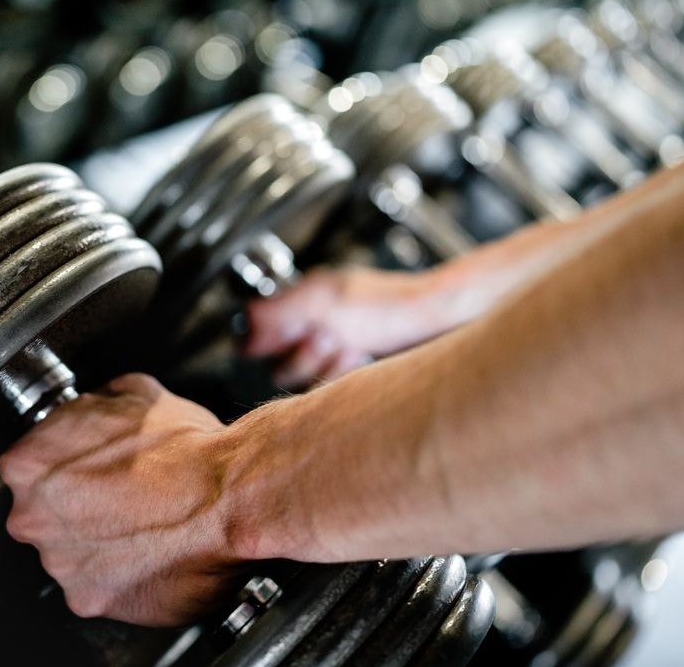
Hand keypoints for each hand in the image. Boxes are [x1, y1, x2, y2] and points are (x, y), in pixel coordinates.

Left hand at [0, 374, 246, 626]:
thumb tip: (92, 414)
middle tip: (119, 498)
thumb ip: (91, 409)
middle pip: (41, 514)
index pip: (27, 466)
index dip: (64, 465)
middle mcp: (32, 517)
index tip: (87, 469)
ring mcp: (59, 563)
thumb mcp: (129, 394)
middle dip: (76, 508)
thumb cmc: (184, 448)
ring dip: (97, 544)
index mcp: (28, 464)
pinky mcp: (90, 599)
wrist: (228, 496)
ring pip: (68, 553)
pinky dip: (120, 577)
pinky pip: (97, 588)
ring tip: (140, 526)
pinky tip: (147, 554)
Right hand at [243, 267, 442, 388]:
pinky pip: (328, 384)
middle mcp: (315, 321)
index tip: (285, 339)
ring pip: (304, 376)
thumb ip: (279, 310)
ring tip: (347, 345)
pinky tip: (359, 358)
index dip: (266, 341)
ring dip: (325, 363)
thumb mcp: (325, 302)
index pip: (257, 328)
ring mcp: (334, 343)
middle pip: (278, 361)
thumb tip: (245, 320)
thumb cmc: (390, 305)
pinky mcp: (351, 364)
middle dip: (303, 354)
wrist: (438, 321)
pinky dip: (343, 373)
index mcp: (304, 299)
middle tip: (327, 337)